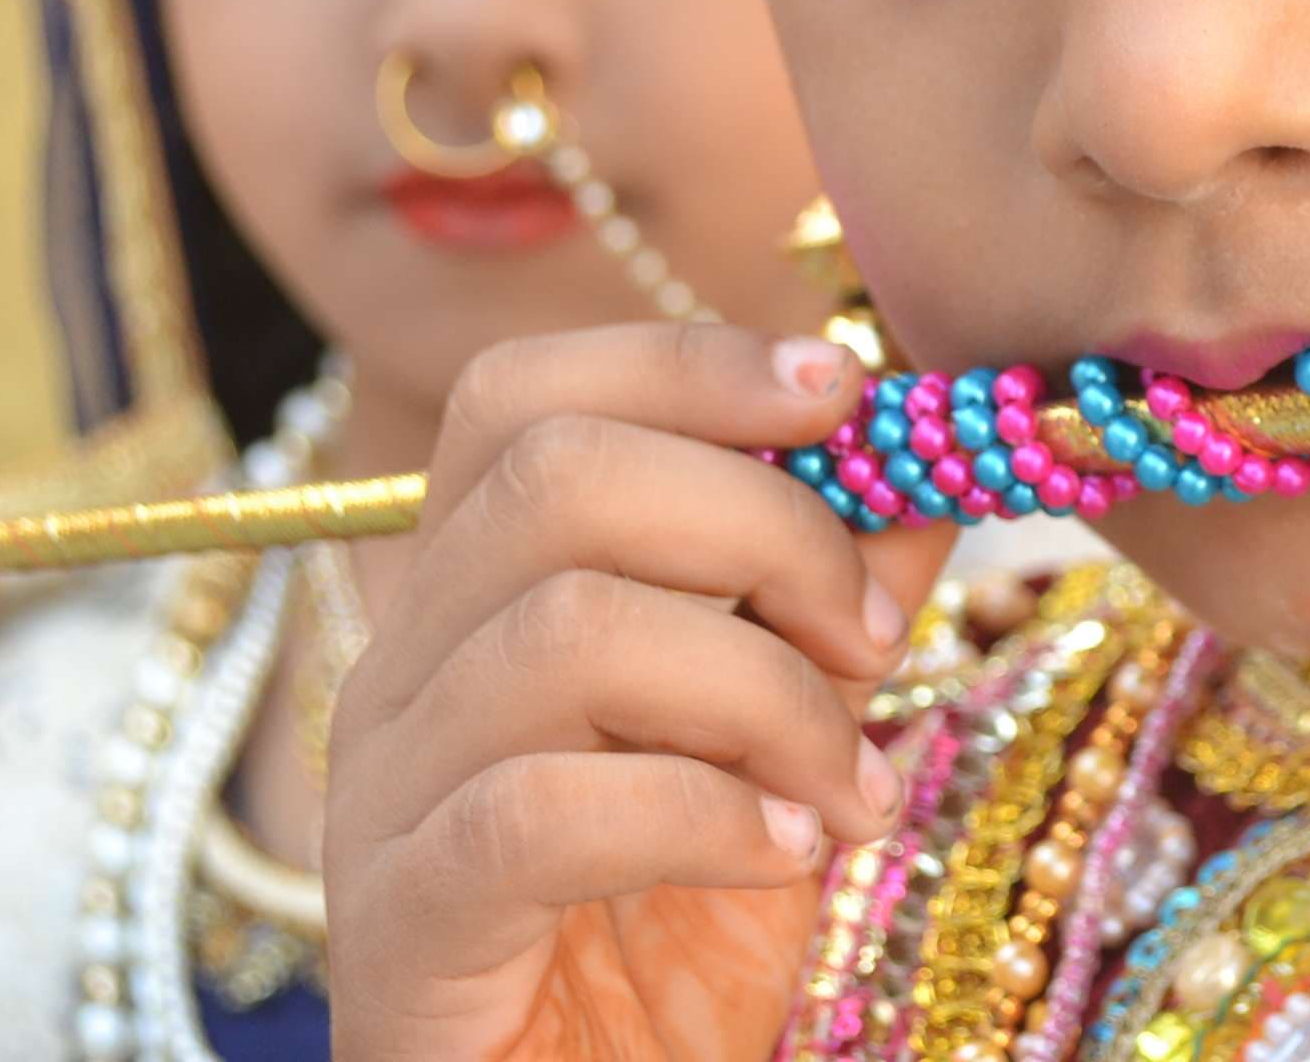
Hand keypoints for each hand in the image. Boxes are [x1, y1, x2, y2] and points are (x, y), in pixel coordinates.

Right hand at [322, 322, 956, 1060]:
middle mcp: (401, 672)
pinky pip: (536, 810)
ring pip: (561, 630)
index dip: (685, 363)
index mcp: (472, 597)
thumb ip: (833, 604)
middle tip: (878, 636)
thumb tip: (926, 460)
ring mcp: (382, 797)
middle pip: (550, 473)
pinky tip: (786, 856)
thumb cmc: (673, 946)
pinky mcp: (401, 926)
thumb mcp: (782, 744)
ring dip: (760, 691)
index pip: (526, 394)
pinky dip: (698, 814)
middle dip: (760, 520)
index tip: (842, 387)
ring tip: (851, 788)